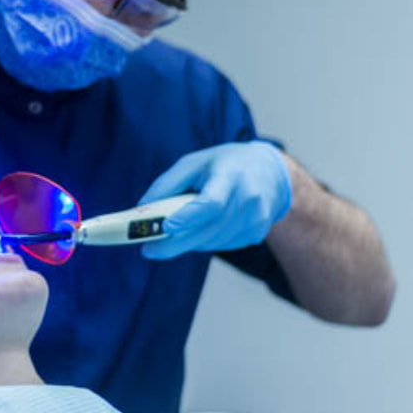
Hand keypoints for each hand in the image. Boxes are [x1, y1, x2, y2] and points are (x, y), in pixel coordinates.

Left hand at [140, 141, 291, 259]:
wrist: (270, 172)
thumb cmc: (225, 164)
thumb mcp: (194, 162)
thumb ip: (168, 184)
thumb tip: (142, 208)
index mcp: (231, 176)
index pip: (211, 203)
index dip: (188, 218)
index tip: (165, 227)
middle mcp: (248, 199)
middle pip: (208, 229)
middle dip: (175, 243)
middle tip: (149, 250)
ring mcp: (256, 219)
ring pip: (213, 241)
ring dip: (188, 241)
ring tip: (171, 234)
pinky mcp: (256, 233)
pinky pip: (222, 244)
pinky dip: (205, 241)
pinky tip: (199, 229)